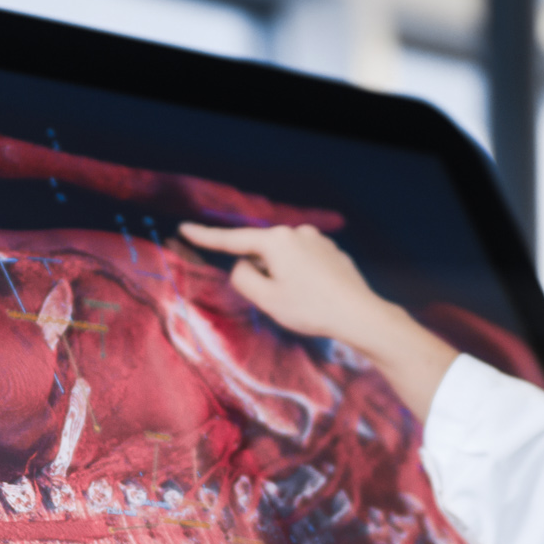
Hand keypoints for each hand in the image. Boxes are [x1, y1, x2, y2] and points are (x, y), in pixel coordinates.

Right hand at [178, 223, 459, 420]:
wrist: (359, 314)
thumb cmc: (311, 309)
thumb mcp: (266, 299)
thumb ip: (242, 278)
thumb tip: (243, 267)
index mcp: (277, 241)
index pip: (233, 240)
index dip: (206, 237)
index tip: (185, 228)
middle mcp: (297, 232)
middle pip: (261, 253)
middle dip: (261, 275)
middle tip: (279, 301)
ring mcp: (317, 240)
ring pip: (283, 259)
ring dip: (282, 277)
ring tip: (302, 302)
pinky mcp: (332, 251)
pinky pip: (304, 263)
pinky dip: (302, 278)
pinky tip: (316, 297)